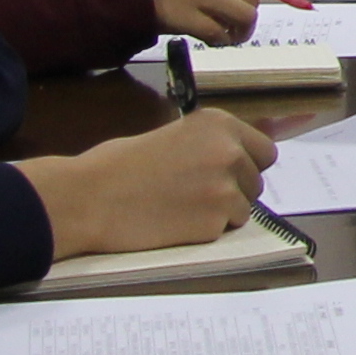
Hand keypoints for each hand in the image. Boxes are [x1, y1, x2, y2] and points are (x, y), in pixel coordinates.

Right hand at [25, 109, 269, 258]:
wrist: (90, 198)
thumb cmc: (119, 165)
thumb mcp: (171, 135)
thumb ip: (208, 144)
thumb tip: (237, 157)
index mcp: (219, 124)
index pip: (264, 151)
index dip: (247, 165)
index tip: (228, 172)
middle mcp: (230, 152)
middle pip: (256, 182)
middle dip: (234, 190)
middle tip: (195, 193)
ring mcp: (225, 189)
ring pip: (244, 208)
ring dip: (221, 212)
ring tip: (181, 207)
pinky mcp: (214, 222)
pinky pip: (224, 230)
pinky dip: (206, 230)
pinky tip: (175, 222)